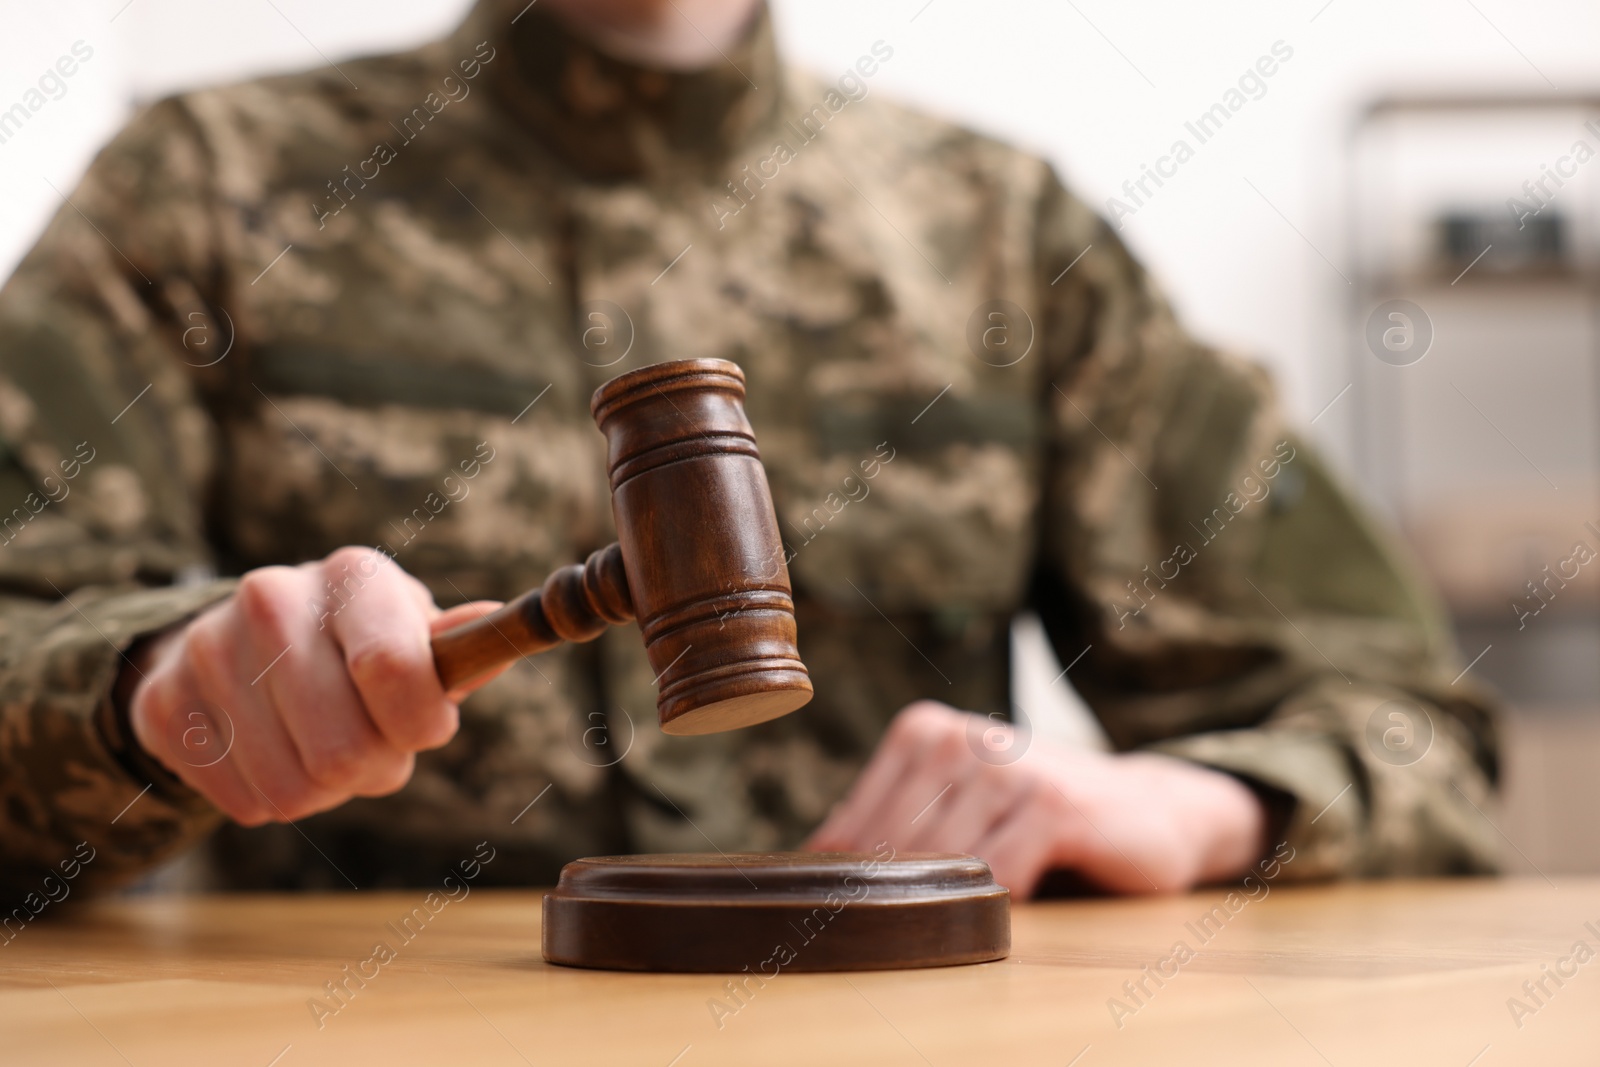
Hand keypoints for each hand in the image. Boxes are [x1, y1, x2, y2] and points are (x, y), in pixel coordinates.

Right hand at [127, 546, 505, 824]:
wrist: (241, 639)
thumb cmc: (357, 641)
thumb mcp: (411, 633)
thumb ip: (457, 649)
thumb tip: (499, 627)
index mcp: (352, 577)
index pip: (393, 669)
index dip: (421, 722)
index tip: (427, 727)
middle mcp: (273, 599)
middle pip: (345, 752)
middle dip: (376, 769)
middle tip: (374, 747)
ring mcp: (208, 650)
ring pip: (295, 790)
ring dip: (325, 790)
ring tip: (321, 746)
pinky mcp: (163, 703)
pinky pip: (244, 802)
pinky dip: (270, 797)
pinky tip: (272, 751)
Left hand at [805, 701, 1266, 897]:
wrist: (1152, 808)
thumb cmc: (1041, 815)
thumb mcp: (960, 805)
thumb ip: (897, 824)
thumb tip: (811, 866)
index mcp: (924, 732)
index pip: (854, 823)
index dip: (845, 879)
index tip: (835, 918)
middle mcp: (962, 739)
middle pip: (891, 847)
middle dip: (889, 899)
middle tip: (892, 936)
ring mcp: (1011, 767)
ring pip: (941, 862)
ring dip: (944, 905)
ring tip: (956, 923)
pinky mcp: (1056, 805)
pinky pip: (1001, 875)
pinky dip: (999, 904)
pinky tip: (1012, 907)